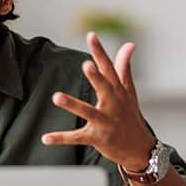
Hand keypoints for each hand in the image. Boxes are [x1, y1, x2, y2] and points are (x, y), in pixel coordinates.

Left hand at [42, 33, 154, 170]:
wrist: (140, 149)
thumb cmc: (130, 115)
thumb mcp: (129, 91)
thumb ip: (124, 67)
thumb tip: (130, 44)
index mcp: (118, 91)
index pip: (109, 68)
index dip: (100, 52)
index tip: (91, 36)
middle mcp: (113, 105)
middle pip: (104, 88)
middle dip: (96, 77)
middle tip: (86, 65)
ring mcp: (105, 122)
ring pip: (88, 112)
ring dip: (73, 104)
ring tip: (56, 97)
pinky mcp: (98, 138)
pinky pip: (77, 138)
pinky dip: (61, 138)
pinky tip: (46, 138)